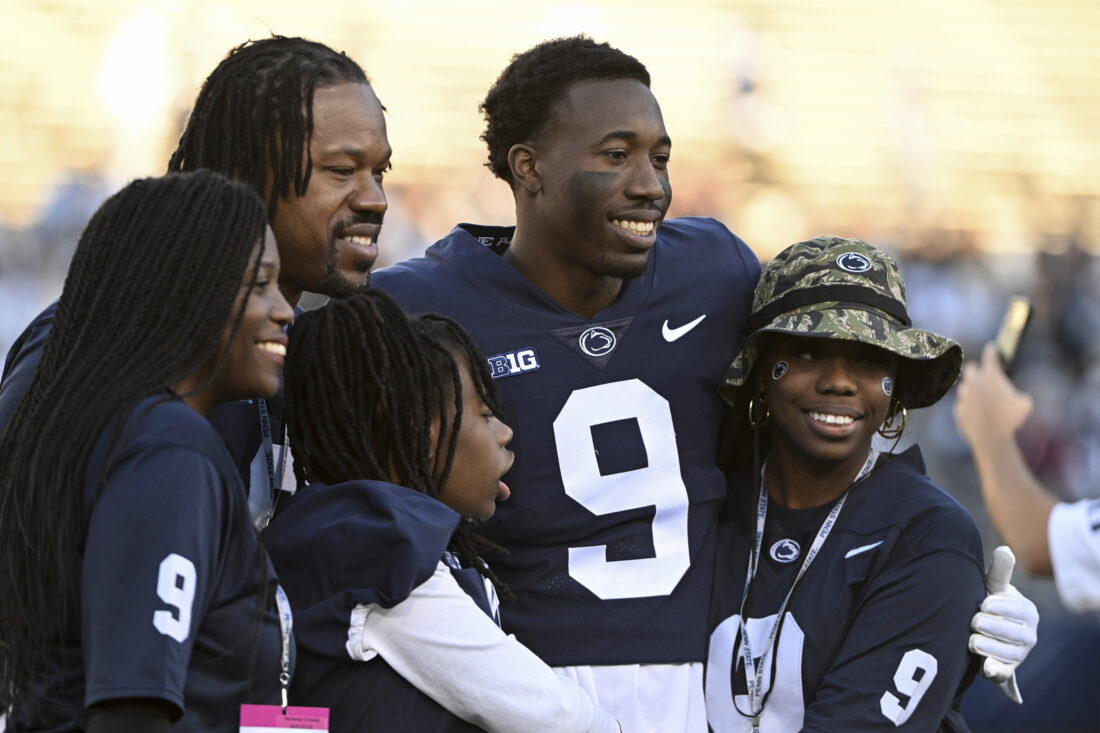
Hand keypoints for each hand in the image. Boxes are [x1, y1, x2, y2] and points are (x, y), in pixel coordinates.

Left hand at [954, 343, 1032, 446]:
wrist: (990, 437)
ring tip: (981, 396)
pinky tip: (976, 412)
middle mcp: (974, 382)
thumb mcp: (1025, 404)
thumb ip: (1019, 396)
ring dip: (972, 389)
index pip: (989, 355)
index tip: (992, 348)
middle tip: (983, 373)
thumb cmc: (1011, 419)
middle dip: (976, 369)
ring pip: (965, 387)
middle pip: (971, 368)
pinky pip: (963, 405)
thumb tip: (1018, 398)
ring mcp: (964, 396)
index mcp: (990, 375)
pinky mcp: (959, 409)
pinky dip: (969, 407)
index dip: (992, 351)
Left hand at [969, 546, 1037, 702]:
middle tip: (974, 621)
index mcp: (1027, 612)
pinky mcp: (1007, 670)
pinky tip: (986, 668)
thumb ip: (999, 570)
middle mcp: (1029, 634)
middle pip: (1010, 633)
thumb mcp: (994, 586)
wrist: (980, 628)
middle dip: (988, 626)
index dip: (997, 607)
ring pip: (1005, 653)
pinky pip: (1004, 674)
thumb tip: (1004, 549)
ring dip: (986, 646)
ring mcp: (1019, 654)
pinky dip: (996, 671)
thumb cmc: (989, 601)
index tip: (983, 603)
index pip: (1016, 610)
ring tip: (972, 640)